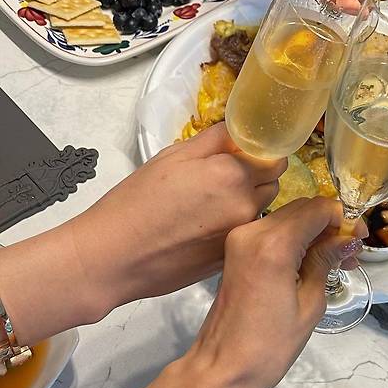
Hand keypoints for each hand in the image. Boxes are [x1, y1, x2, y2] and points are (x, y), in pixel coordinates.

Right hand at [79, 123, 286, 314]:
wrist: (112, 256)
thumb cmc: (136, 200)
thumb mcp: (173, 156)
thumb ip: (216, 140)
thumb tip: (242, 131)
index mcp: (232, 174)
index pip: (275, 156)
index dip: (260, 150)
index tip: (243, 150)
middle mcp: (245, 205)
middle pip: (273, 181)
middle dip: (258, 173)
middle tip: (224, 173)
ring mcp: (240, 234)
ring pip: (261, 206)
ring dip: (249, 198)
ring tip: (212, 200)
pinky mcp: (230, 256)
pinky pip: (246, 229)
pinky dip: (235, 222)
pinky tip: (205, 223)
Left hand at [115, 197, 365, 387]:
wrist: (221, 369)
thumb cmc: (269, 346)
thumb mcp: (310, 303)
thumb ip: (326, 260)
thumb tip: (348, 237)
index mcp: (274, 244)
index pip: (318, 209)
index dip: (343, 219)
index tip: (359, 241)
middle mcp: (254, 230)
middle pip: (303, 208)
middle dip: (329, 224)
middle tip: (349, 253)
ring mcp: (240, 237)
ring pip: (288, 217)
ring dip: (313, 230)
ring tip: (334, 261)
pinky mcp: (235, 248)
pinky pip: (273, 230)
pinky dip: (294, 238)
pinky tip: (309, 261)